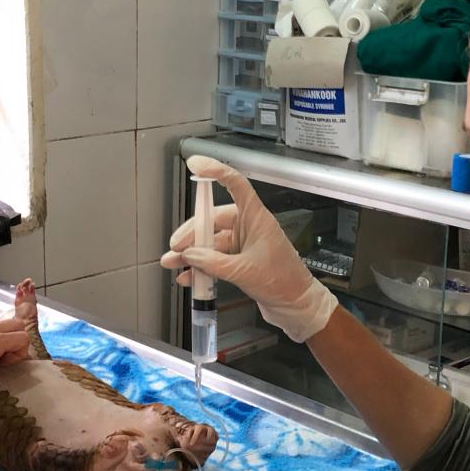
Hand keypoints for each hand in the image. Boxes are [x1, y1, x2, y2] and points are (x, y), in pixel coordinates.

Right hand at [161, 156, 337, 342]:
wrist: (296, 305)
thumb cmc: (283, 282)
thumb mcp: (244, 271)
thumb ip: (213, 262)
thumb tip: (189, 255)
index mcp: (256, 218)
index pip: (235, 184)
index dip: (215, 171)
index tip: (195, 165)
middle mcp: (249, 226)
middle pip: (213, 219)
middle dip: (191, 234)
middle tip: (176, 248)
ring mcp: (244, 243)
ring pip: (211, 241)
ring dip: (192, 253)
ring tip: (173, 263)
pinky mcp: (240, 260)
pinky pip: (214, 258)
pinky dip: (201, 267)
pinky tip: (188, 277)